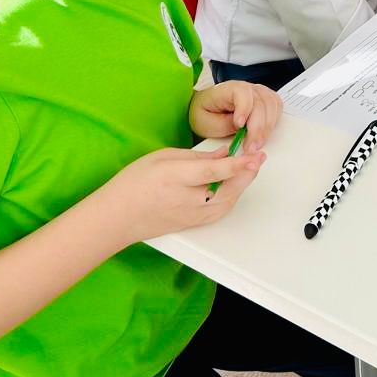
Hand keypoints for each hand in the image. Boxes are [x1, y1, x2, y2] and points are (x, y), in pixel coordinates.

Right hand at [97, 147, 264, 245]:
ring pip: (229, 199)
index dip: (236, 164)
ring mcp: (193, 215)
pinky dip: (233, 194)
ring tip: (249, 165)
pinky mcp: (196, 224)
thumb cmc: (134, 184)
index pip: (213, 172)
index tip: (254, 156)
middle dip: (248, 171)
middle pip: (227, 187)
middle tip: (258, 155)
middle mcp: (187, 199)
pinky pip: (222, 209)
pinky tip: (235, 183)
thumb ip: (196, 156)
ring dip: (243, 182)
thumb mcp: (162, 158)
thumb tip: (223, 153)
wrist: (117, 218)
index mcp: (176, 177)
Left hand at [189, 82, 281, 150]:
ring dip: (267, 128)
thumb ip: (224, 124)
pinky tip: (264, 134)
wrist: (205, 108)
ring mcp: (257, 93)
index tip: (239, 125)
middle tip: (250, 147)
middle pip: (260, 102)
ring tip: (256, 145)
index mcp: (228, 88)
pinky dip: (273, 122)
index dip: (244, 108)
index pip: (242, 92)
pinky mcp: (265, 100)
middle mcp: (246, 88)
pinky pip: (276, 108)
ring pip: (271, 105)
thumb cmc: (204, 113)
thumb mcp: (205, 122)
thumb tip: (242, 129)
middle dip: (257, 128)